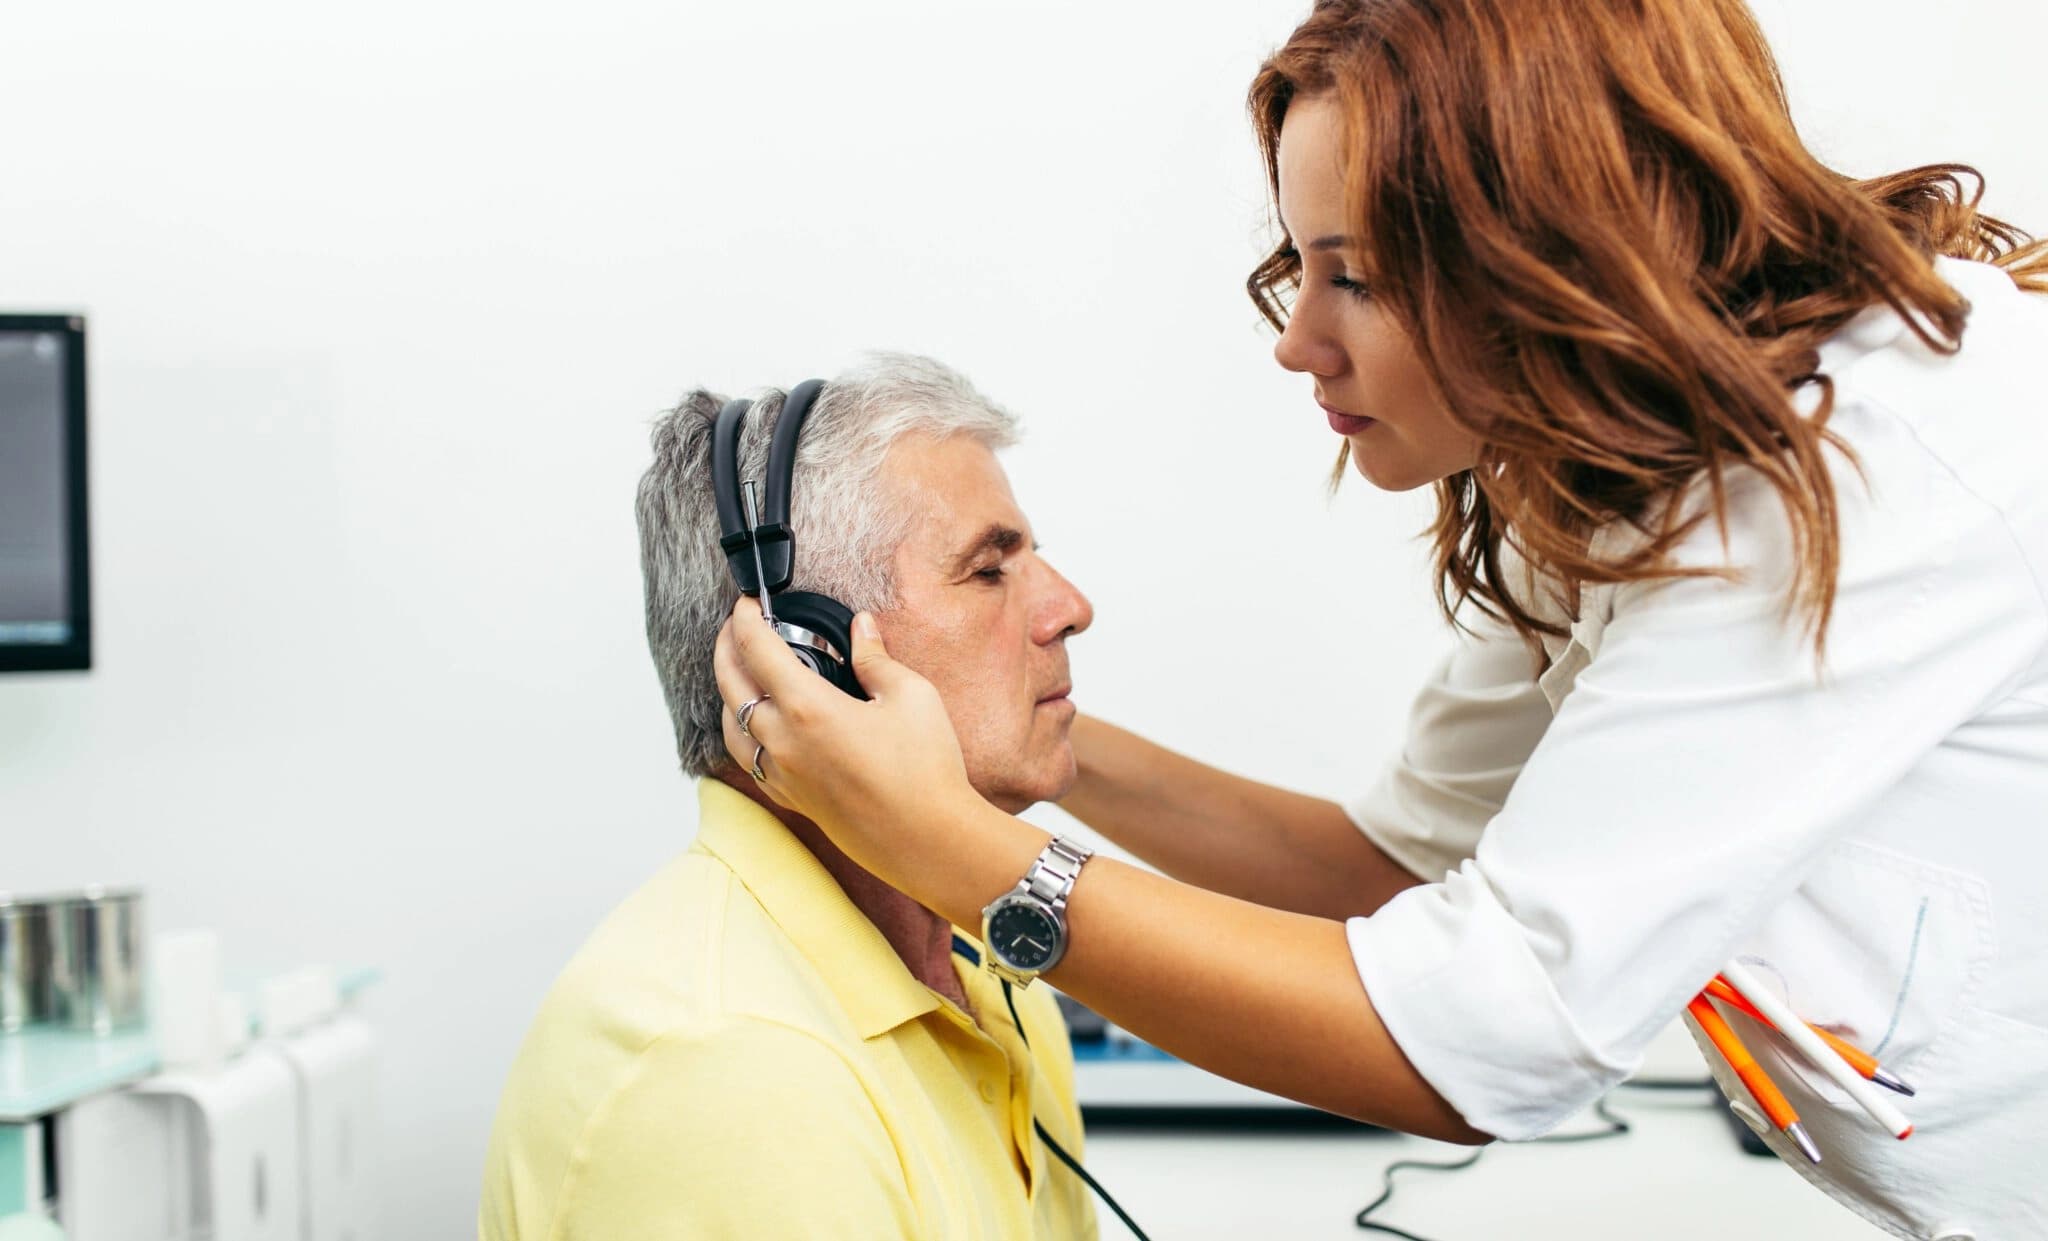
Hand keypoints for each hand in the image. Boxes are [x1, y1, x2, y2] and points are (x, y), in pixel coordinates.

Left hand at [713, 597, 979, 884]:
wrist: (931, 840)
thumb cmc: (925, 770)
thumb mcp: (911, 696)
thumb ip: (876, 658)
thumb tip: (862, 628)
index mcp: (808, 709)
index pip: (757, 650)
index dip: (746, 619)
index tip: (747, 603)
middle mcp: (783, 743)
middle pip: (731, 685)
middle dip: (727, 648)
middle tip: (736, 627)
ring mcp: (784, 775)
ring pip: (732, 727)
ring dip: (728, 693)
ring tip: (740, 674)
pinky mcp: (793, 800)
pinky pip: (749, 761)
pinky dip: (743, 734)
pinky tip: (759, 727)